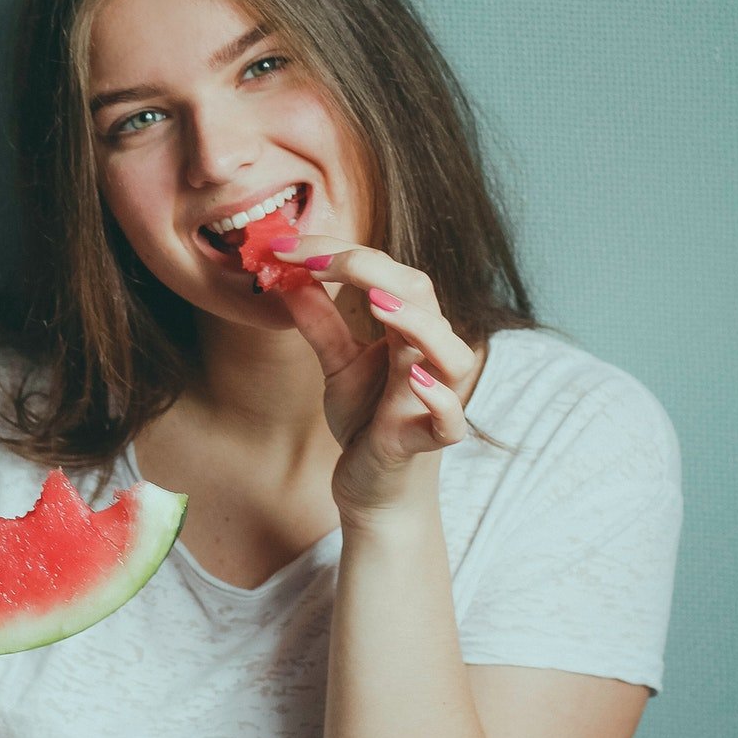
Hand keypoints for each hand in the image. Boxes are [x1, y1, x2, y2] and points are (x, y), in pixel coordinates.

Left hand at [266, 232, 479, 521]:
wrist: (374, 491)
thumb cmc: (367, 422)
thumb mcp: (338, 365)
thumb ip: (320, 323)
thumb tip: (289, 278)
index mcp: (409, 330)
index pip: (385, 273)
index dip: (339, 253)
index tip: (287, 247)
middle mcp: (429, 356)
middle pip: (421, 295)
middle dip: (370, 268)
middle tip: (314, 258)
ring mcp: (433, 399)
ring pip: (450, 352)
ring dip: (418, 323)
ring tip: (377, 301)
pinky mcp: (428, 441)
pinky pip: (450, 420)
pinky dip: (438, 398)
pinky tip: (414, 378)